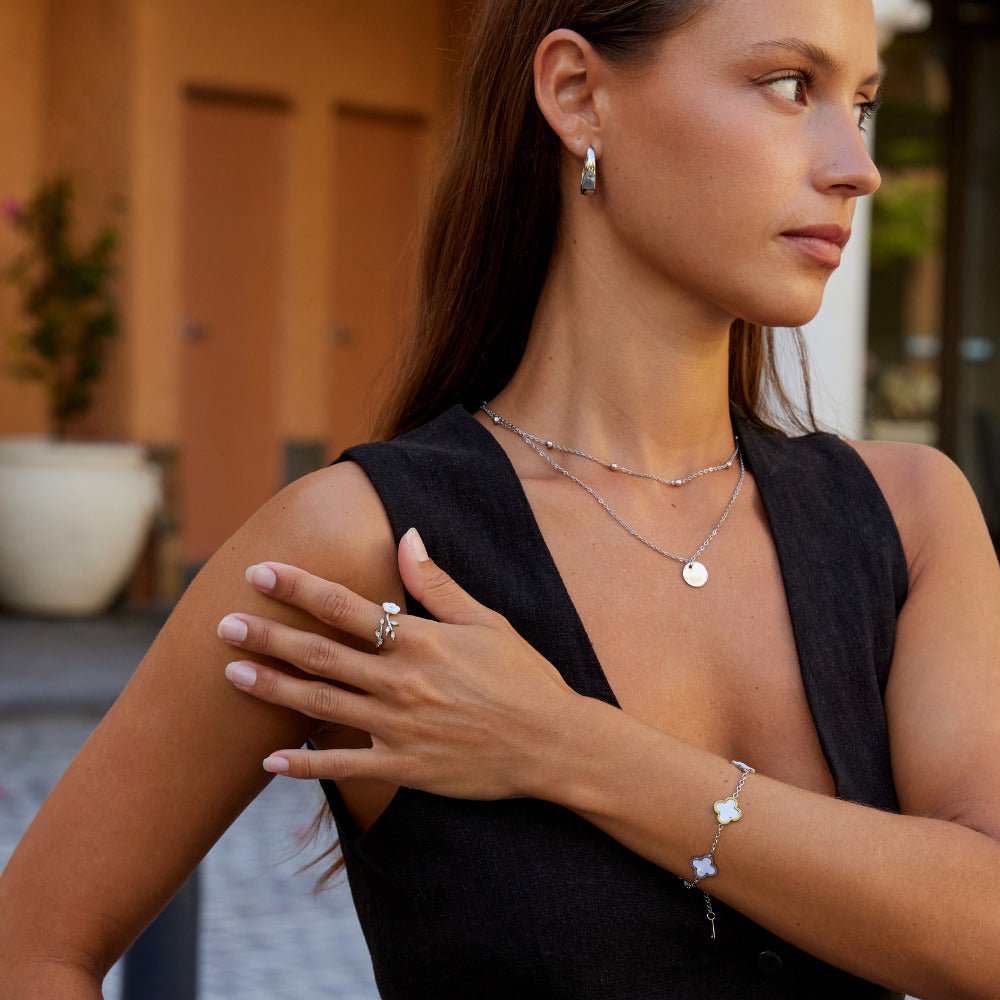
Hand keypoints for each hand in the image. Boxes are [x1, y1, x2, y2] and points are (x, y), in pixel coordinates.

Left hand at [216, 527, 586, 800]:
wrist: (554, 743)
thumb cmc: (524, 677)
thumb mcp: (487, 621)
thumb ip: (438, 583)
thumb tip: (407, 535)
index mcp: (420, 641)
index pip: (344, 607)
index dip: (297, 587)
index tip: (260, 572)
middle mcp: (400, 682)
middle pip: (319, 654)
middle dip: (267, 635)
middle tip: (223, 622)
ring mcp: (398, 728)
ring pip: (319, 705)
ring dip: (271, 687)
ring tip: (230, 673)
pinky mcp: (403, 768)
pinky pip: (342, 767)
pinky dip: (302, 766)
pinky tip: (268, 763)